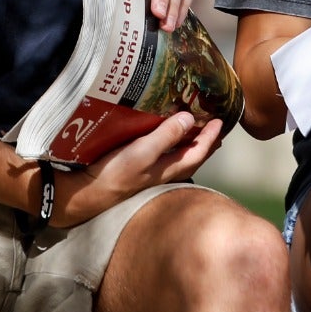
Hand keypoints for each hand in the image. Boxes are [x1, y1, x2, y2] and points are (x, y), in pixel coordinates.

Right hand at [52, 110, 221, 226]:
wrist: (89, 192)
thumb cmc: (116, 173)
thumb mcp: (142, 151)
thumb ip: (166, 136)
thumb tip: (190, 119)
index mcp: (170, 169)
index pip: (199, 152)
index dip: (211, 137)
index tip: (221, 121)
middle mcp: (165, 173)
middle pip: (193, 157)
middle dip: (207, 143)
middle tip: (217, 128)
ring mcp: (152, 173)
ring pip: (181, 157)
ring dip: (192, 144)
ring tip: (198, 131)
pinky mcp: (140, 170)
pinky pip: (166, 156)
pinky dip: (174, 146)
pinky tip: (167, 139)